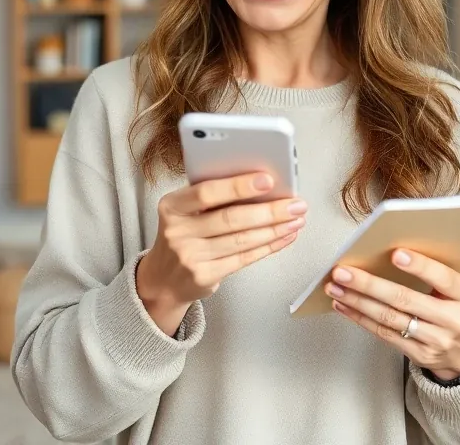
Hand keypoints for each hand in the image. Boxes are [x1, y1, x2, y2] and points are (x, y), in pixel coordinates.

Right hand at [136, 172, 305, 333]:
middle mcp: (177, 231)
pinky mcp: (204, 276)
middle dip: (269, 210)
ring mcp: (190, 256)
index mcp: (172, 206)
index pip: (206, 192)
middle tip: (295, 204)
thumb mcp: (185, 212)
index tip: (268, 180)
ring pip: (241, 240)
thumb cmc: (184, 235)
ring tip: (296, 220)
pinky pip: (244, 259)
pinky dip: (269, 246)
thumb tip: (262, 186)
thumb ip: (212, 199)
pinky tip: (284, 237)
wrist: (163, 279)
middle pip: (230, 218)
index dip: (238, 186)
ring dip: (275, 229)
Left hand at [326, 248, 459, 380]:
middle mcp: (453, 320)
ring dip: (357, 301)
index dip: (420, 266)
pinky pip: (384, 334)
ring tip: (335, 287)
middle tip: (343, 272)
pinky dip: (360, 318)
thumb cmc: (457, 310)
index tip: (395, 253)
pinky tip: (345, 306)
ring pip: (389, 318)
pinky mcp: (418, 355)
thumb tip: (389, 252)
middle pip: (405, 299)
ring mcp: (435, 340)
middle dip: (369, 284)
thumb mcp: (459, 291)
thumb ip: (435, 274)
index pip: (443, 278)